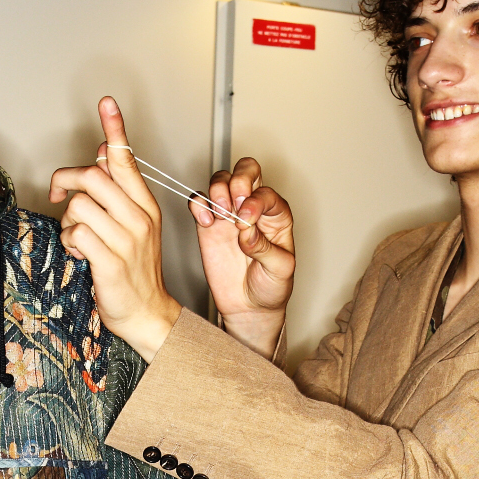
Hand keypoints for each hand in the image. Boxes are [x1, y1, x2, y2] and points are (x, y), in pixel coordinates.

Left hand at [49, 98, 181, 362]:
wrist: (148, 314)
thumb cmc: (135, 270)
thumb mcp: (134, 224)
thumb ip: (119, 190)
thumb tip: (103, 151)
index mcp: (145, 204)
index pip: (126, 159)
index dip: (115, 128)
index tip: (106, 102)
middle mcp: (138, 217)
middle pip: (92, 176)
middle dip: (65, 181)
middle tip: (57, 194)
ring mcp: (126, 240)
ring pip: (79, 206)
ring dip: (67, 220)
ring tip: (77, 236)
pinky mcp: (110, 261)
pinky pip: (75, 234)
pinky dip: (69, 242)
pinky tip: (80, 254)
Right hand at [190, 157, 294, 359]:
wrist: (249, 307)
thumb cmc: (271, 287)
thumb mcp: (280, 270)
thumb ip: (266, 248)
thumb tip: (247, 232)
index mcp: (276, 215)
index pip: (266, 193)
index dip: (255, 201)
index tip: (246, 222)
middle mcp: (253, 208)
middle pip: (247, 170)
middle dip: (239, 179)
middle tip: (234, 201)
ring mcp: (230, 214)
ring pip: (222, 179)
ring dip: (218, 188)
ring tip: (220, 213)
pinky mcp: (209, 225)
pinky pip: (199, 201)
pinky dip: (198, 204)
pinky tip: (205, 221)